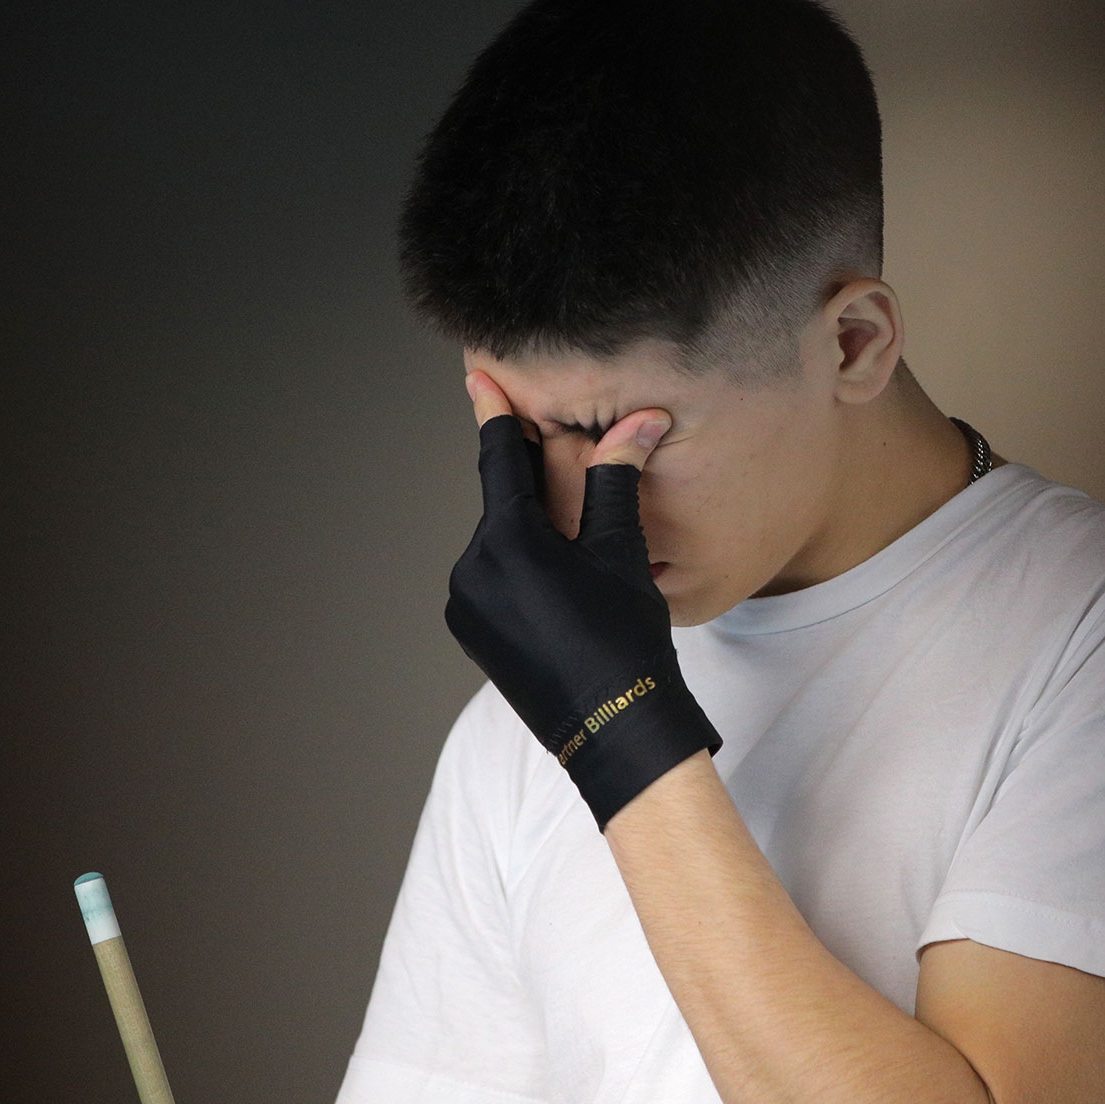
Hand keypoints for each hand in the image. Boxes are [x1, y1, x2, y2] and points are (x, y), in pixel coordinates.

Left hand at [443, 371, 720, 828]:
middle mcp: (472, 569)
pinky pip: (492, 576)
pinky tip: (556, 574)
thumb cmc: (626, 639)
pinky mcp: (469, 629)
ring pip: (498, 541)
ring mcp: (464, 604)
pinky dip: (519, 562)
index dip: (495, 413)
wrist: (614, 729)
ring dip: (529, 525)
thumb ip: (616, 479)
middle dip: (534, 478)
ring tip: (573, 534)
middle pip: (503, 501)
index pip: (501, 458)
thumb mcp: (622, 551)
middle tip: (560, 450)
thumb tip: (639, 420)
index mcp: (507, 542)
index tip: (476, 374)